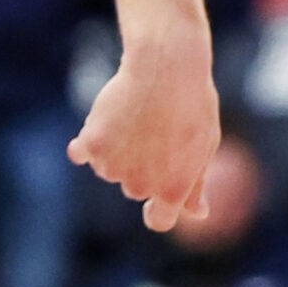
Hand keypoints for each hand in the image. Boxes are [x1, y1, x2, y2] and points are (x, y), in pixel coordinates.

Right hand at [67, 43, 218, 231]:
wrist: (166, 65)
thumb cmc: (192, 102)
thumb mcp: (205, 144)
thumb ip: (195, 184)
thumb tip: (198, 213)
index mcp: (172, 190)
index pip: (159, 220)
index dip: (158, 209)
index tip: (158, 195)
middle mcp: (139, 186)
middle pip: (135, 188)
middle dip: (143, 167)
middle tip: (156, 131)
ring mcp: (112, 168)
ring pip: (110, 168)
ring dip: (118, 151)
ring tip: (137, 117)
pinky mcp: (91, 144)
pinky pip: (82, 153)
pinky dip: (86, 144)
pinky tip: (100, 125)